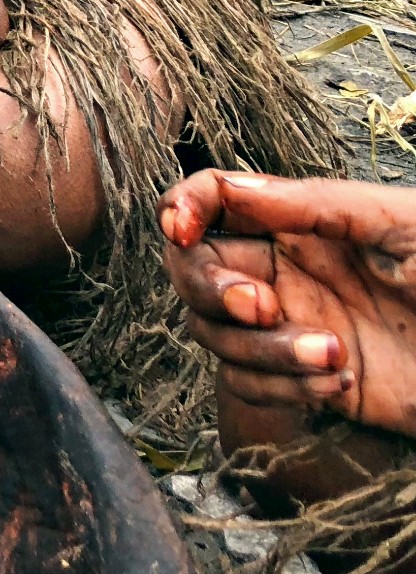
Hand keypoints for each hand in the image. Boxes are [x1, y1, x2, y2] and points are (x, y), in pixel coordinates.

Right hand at [162, 170, 415, 436]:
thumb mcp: (397, 223)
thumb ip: (310, 202)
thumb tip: (226, 186)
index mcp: (301, 221)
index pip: (212, 201)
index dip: (181, 209)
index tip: (178, 230)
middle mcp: (284, 271)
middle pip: (194, 270)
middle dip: (213, 290)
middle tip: (262, 307)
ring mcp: (289, 326)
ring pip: (215, 333)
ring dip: (264, 351)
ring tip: (335, 357)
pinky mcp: (302, 381)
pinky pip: (248, 384)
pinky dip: (283, 387)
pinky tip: (340, 382)